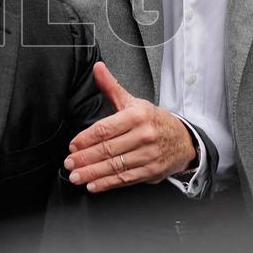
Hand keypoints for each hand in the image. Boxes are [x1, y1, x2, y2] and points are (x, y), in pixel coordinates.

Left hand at [63, 62, 196, 191]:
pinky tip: (94, 185)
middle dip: (85, 158)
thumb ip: (112, 87)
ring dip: (93, 173)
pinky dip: (107, 183)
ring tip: (76, 175)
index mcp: (138, 116)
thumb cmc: (154, 120)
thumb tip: (97, 68)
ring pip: (115, 166)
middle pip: (108, 149)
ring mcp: (148, 155)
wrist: (183, 139)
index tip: (73, 145)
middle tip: (69, 163)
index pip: (106, 128)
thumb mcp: (133, 101)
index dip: (86, 138)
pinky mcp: (151, 171)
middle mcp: (144, 136)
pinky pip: (125, 179)